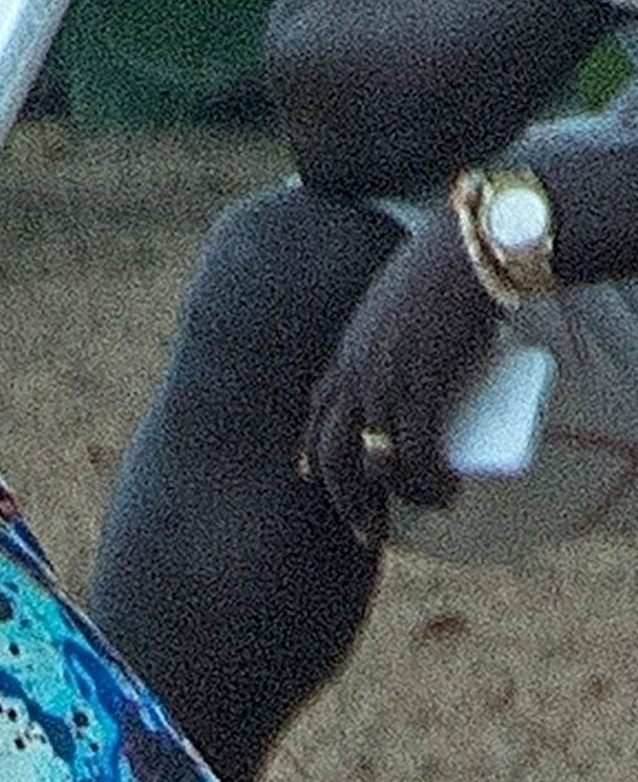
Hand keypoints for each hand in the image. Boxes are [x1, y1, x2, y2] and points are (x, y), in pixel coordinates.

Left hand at [297, 206, 495, 537]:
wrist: (469, 250)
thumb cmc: (445, 266)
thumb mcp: (401, 300)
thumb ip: (398, 326)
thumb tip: (421, 349)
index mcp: (346, 353)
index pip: (316, 412)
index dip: (313, 452)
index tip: (313, 480)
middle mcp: (355, 375)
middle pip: (332, 456)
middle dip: (346, 502)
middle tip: (368, 532)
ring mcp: (385, 384)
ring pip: (377, 464)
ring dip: (403, 497)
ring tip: (434, 501)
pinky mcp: (421, 389)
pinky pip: (416, 455)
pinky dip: (429, 482)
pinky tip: (447, 491)